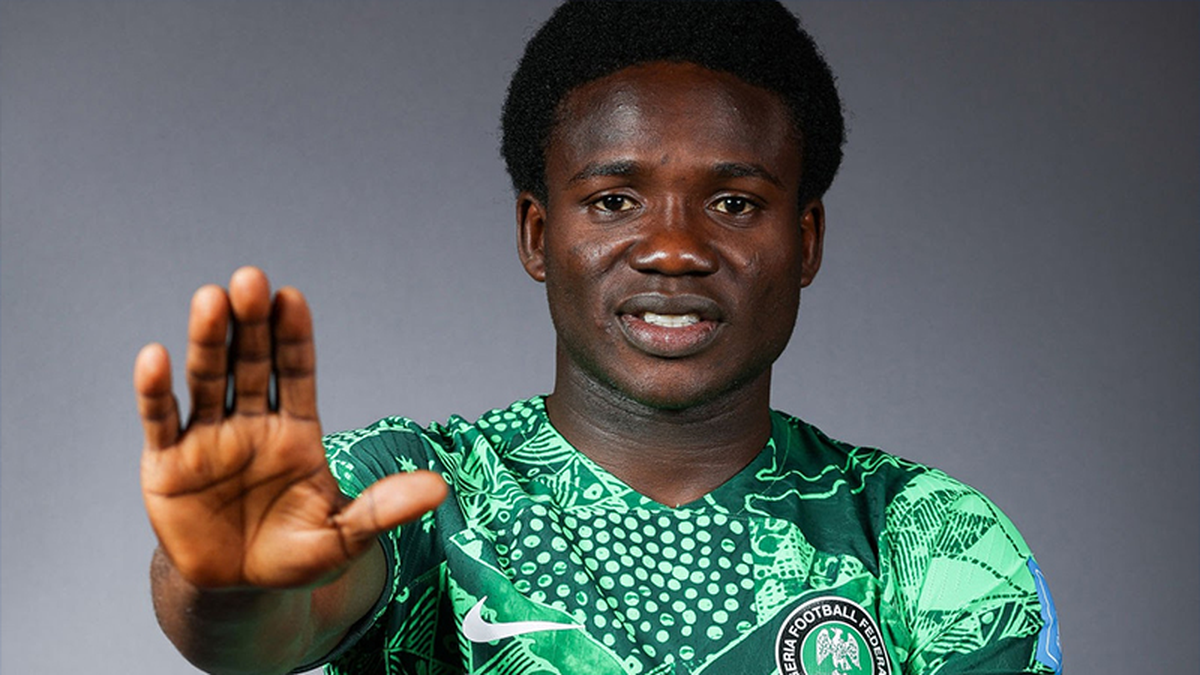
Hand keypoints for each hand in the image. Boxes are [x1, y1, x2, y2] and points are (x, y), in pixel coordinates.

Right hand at [136, 267, 445, 589]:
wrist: (239, 590)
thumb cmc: (295, 556)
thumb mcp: (344, 536)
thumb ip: (382, 509)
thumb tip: (439, 487)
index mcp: (296, 431)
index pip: (297, 372)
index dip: (294, 337)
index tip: (291, 297)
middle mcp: (252, 423)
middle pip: (251, 363)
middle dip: (251, 323)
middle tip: (250, 279)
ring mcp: (208, 438)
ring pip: (208, 380)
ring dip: (208, 341)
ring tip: (211, 299)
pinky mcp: (167, 463)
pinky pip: (162, 420)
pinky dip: (156, 390)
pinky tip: (156, 356)